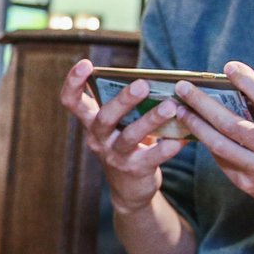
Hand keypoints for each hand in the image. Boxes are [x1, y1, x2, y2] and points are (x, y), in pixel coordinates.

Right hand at [58, 59, 185, 213]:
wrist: (130, 190)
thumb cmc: (127, 145)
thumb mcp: (119, 125)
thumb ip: (127, 106)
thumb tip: (153, 79)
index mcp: (91, 122)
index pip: (72, 101)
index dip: (74, 82)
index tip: (85, 63)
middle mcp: (98, 139)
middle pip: (104, 117)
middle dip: (123, 100)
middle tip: (142, 84)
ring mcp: (115, 156)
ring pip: (130, 136)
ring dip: (150, 119)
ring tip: (170, 106)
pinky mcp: (135, 170)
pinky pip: (152, 157)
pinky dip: (167, 146)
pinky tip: (181, 138)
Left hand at [172, 62, 253, 212]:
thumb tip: (240, 84)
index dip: (249, 82)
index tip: (229, 67)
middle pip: (232, 124)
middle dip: (203, 104)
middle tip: (183, 87)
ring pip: (219, 145)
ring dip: (195, 124)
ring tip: (180, 109)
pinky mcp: (247, 183)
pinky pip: (221, 159)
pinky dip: (207, 141)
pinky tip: (195, 129)